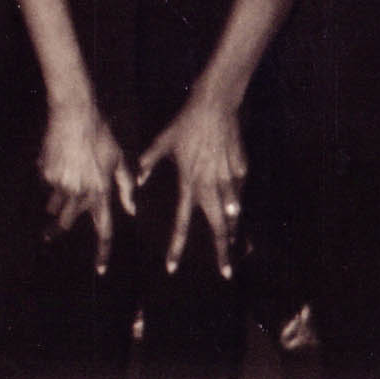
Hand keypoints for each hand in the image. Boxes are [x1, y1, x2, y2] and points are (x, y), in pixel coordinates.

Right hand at [38, 101, 133, 274]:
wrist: (74, 114)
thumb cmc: (101, 135)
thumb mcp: (119, 159)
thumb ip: (126, 187)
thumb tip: (132, 210)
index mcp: (100, 191)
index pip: (104, 228)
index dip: (103, 251)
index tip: (101, 270)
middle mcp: (80, 191)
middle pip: (67, 222)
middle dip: (57, 231)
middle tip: (48, 237)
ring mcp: (61, 183)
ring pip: (56, 202)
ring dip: (54, 204)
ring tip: (50, 202)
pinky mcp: (46, 172)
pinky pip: (49, 183)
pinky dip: (52, 179)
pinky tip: (56, 163)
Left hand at [137, 92, 247, 278]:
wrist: (214, 106)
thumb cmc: (186, 124)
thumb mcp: (162, 142)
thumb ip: (148, 162)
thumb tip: (138, 180)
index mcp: (188, 182)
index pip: (181, 222)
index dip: (177, 246)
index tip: (172, 267)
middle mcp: (209, 186)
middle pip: (217, 226)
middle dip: (222, 251)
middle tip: (226, 272)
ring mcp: (228, 179)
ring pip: (233, 213)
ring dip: (234, 232)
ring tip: (238, 250)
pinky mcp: (241, 170)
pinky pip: (240, 191)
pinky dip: (239, 203)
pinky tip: (239, 211)